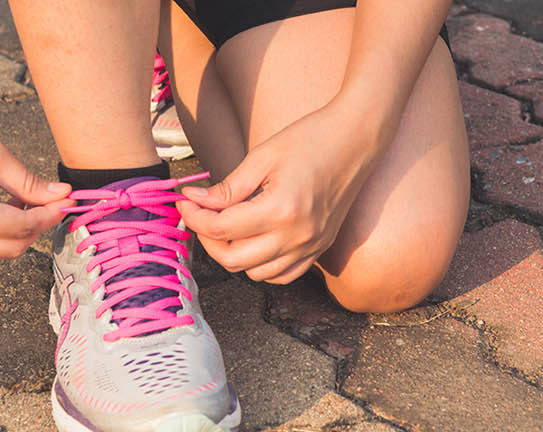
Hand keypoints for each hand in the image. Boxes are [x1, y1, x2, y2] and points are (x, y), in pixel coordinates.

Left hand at [177, 103, 383, 283]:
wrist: (356, 139)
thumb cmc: (310, 139)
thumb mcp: (262, 157)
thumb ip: (228, 188)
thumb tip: (194, 201)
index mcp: (281, 209)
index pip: (221, 229)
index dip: (194, 216)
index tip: (185, 201)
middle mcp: (297, 236)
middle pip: (233, 259)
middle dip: (207, 239)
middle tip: (200, 214)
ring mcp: (311, 246)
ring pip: (255, 274)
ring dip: (233, 254)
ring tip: (226, 226)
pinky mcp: (320, 249)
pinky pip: (282, 275)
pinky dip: (261, 266)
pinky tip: (253, 241)